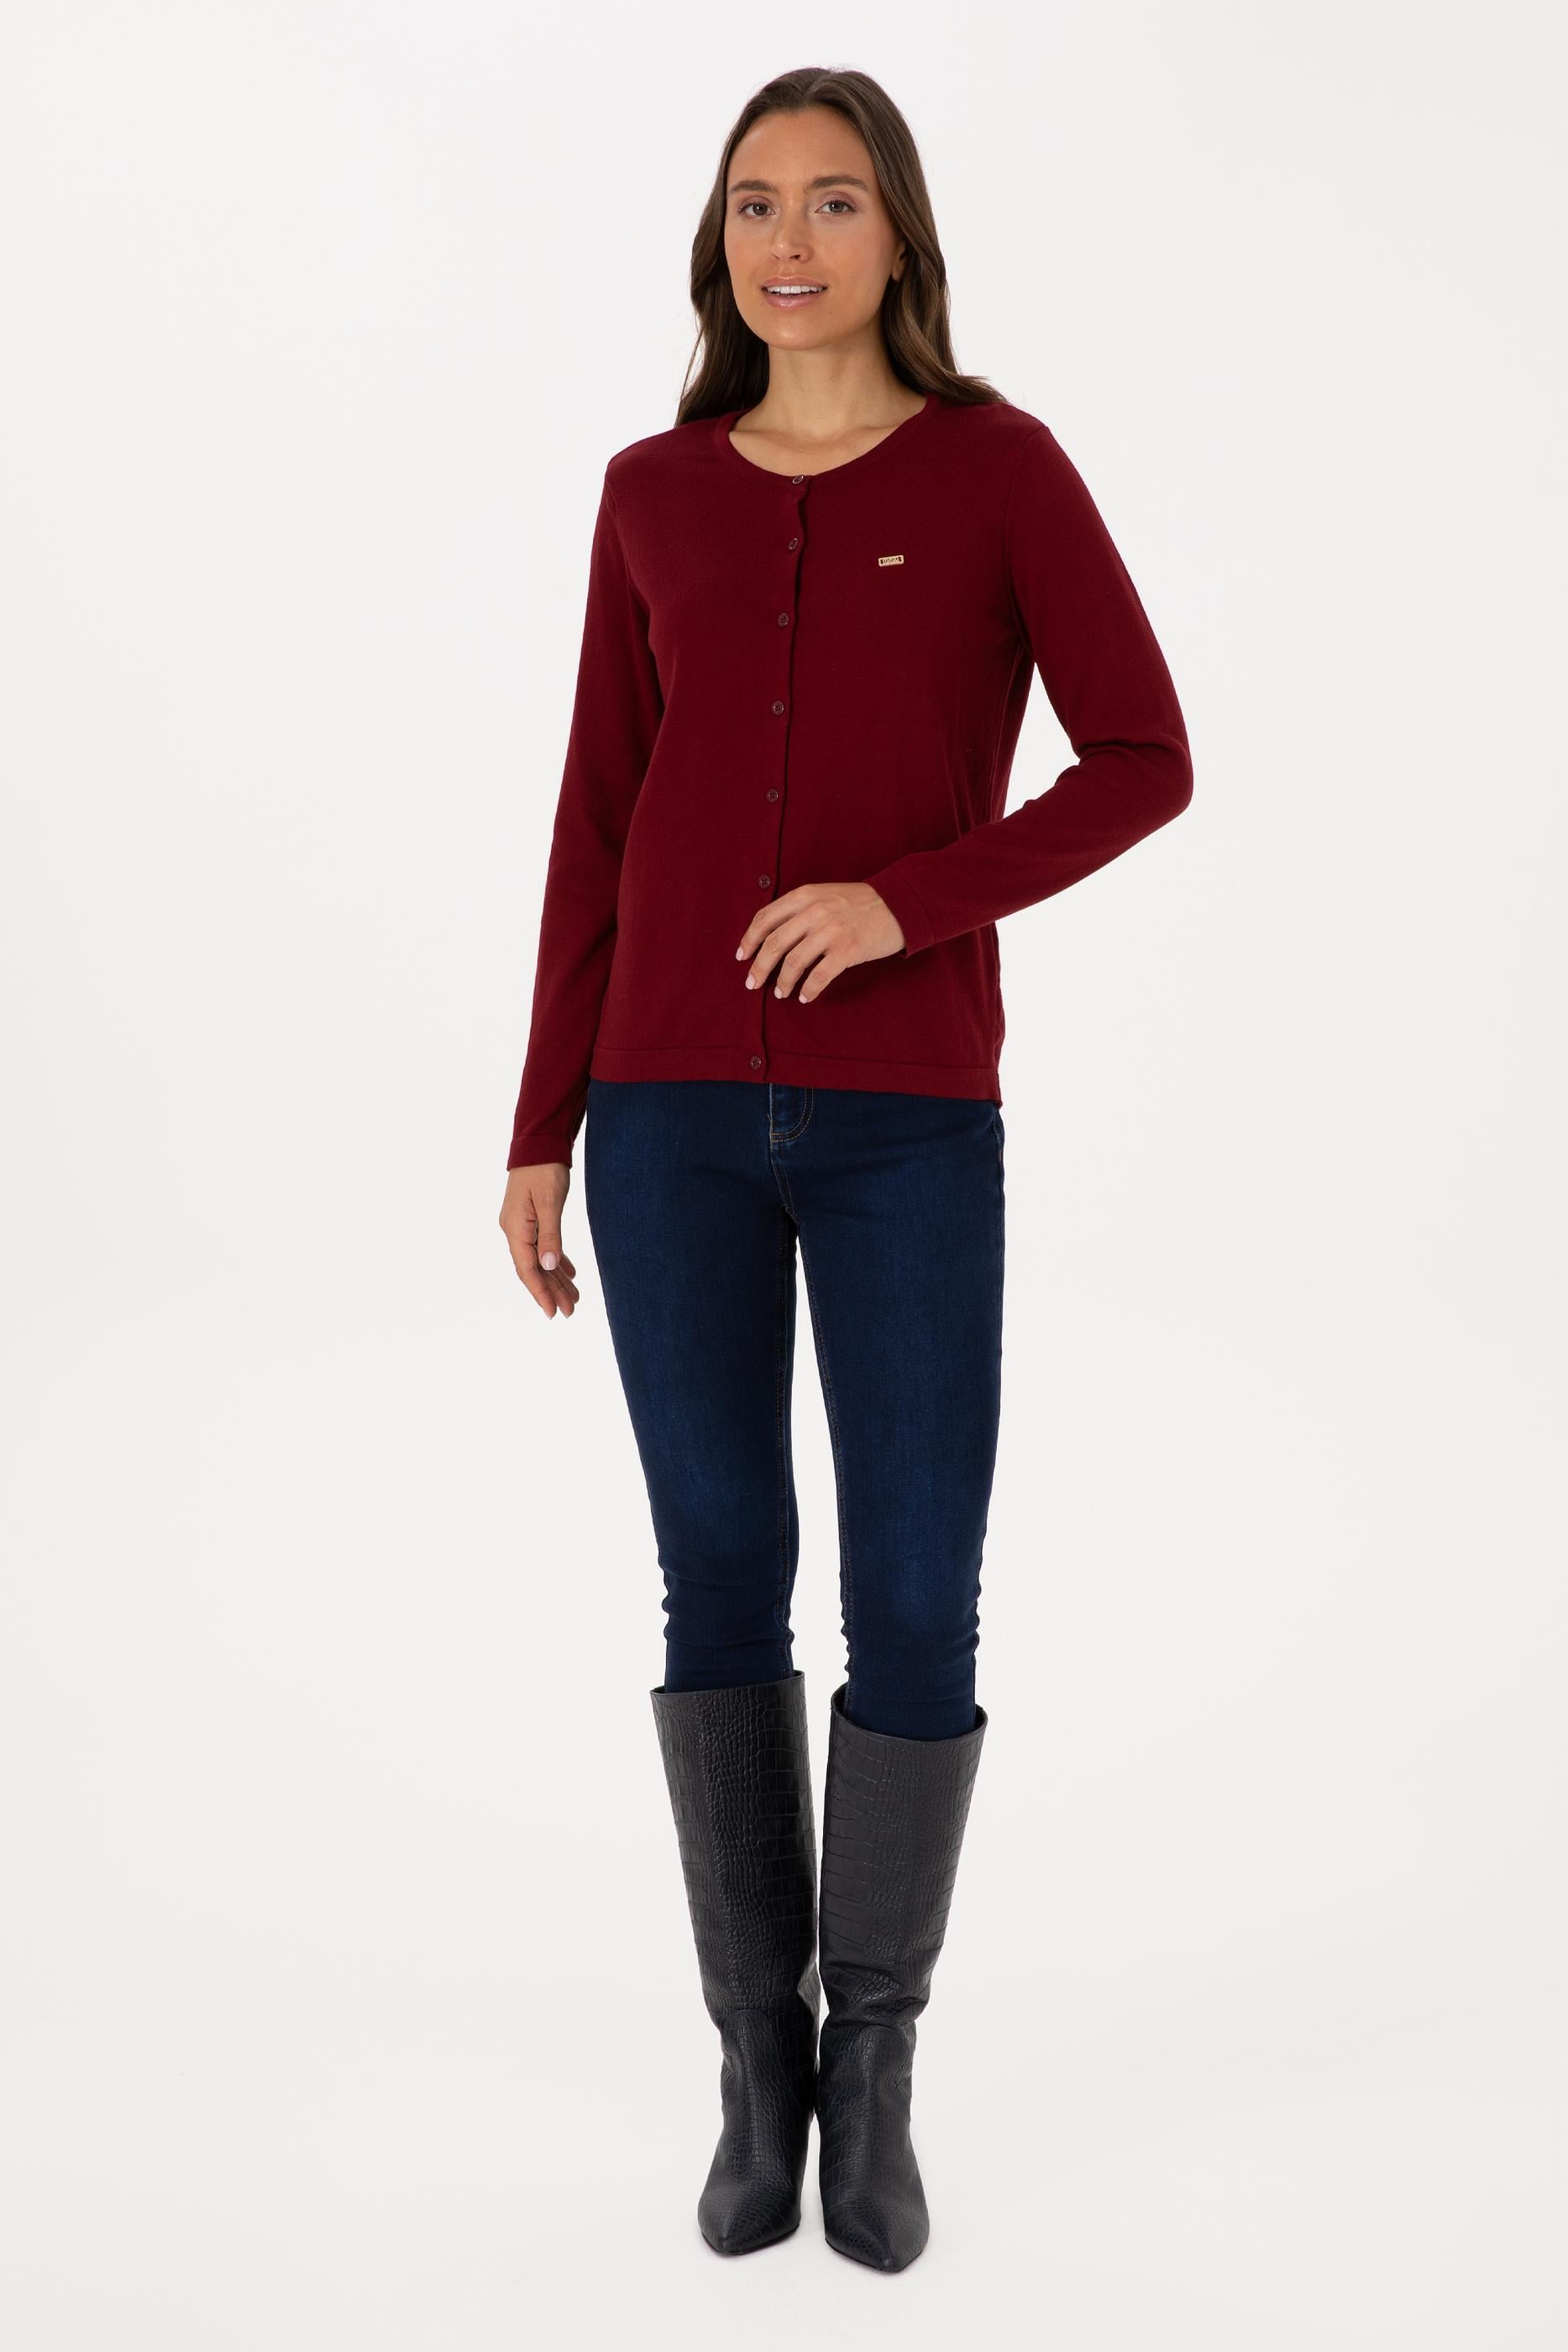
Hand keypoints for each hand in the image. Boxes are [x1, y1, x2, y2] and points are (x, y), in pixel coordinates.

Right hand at [499, 1163, 580, 1318]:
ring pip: (540, 1259)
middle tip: (571, 1311)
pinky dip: (556, 1260)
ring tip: (574, 1298)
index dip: (540, 1292)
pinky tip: (569, 1273)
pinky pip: (543, 1246)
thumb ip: (550, 1235)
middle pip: (534, 1268)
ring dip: (556, 1279)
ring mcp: (522, 1224)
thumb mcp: (550, 1202)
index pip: (527, 1269)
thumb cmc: (544, 1168)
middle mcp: (515, 1230)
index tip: (553, 1313)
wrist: (539, 1142)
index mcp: (515, 1228)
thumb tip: (550, 1267)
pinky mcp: (532, 1218)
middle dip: (552, 1290)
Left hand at [736, 881, 904, 1002]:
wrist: (898, 904)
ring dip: (782, 982)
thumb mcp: (824, 894)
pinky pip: (819, 976)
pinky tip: (805, 997)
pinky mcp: (848, 950)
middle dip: (759, 967)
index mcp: (804, 896)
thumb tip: (771, 936)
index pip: (765, 918)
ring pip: (793, 962)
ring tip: (780, 992)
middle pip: (774, 943)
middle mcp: (814, 911)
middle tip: (752, 983)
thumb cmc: (859, 903)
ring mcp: (831, 931)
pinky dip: (808, 990)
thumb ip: (798, 909)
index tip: (742, 956)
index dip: (749, 940)